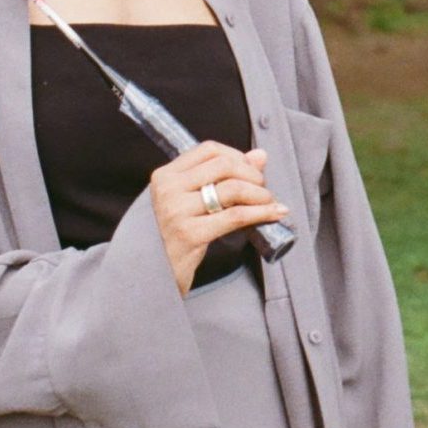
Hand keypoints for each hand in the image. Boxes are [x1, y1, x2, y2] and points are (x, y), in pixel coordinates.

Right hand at [149, 142, 289, 294]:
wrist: (152, 277)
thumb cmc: (173, 237)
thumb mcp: (190, 202)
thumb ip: (221, 177)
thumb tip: (260, 155)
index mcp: (165, 176)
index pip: (209, 150)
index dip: (237, 156)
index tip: (251, 170)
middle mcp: (168, 190)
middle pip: (224, 166)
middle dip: (252, 175)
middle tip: (263, 189)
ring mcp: (177, 212)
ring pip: (232, 189)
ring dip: (259, 194)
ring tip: (269, 203)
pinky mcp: (190, 235)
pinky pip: (235, 216)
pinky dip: (260, 213)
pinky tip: (274, 214)